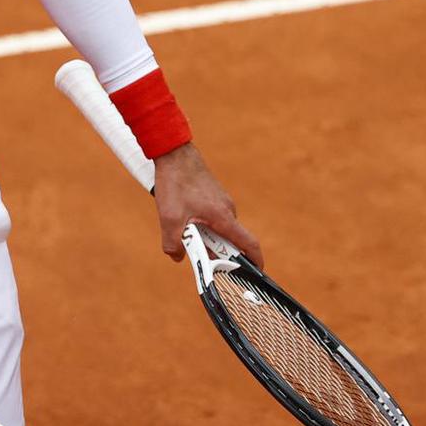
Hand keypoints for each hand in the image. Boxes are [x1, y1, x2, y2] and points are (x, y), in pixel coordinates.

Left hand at [152, 143, 264, 268]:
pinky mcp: (213, 194)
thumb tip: (177, 257)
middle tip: (197, 253)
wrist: (173, 152)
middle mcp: (228, 209)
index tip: (256, 272)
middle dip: (215, 250)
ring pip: (218, 227)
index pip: (248, 243)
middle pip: (229, 239)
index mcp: (224, 217)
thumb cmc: (175, 182)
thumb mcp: (169, 217)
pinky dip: (201, 222)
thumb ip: (172, 243)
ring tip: (183, 230)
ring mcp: (221, 200)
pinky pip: (212, 215)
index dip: (255, 260)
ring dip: (204, 234)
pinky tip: (182, 216)